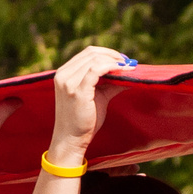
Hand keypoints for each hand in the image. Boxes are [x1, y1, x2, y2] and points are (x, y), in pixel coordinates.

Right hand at [50, 44, 132, 162]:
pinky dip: (112, 67)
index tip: (123, 60)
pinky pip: (97, 69)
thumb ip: (110, 83)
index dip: (107, 53)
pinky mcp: (77, 90)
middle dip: (113, 55)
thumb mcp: (98, 97)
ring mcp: (68, 81)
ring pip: (95, 59)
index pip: (87, 53)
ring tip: (128, 68)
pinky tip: (123, 71)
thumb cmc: (84, 121)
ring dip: (114, 61)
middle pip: (91, 53)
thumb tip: (129, 74)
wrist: (71, 140)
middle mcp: (63, 74)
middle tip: (128, 62)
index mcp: (65, 73)